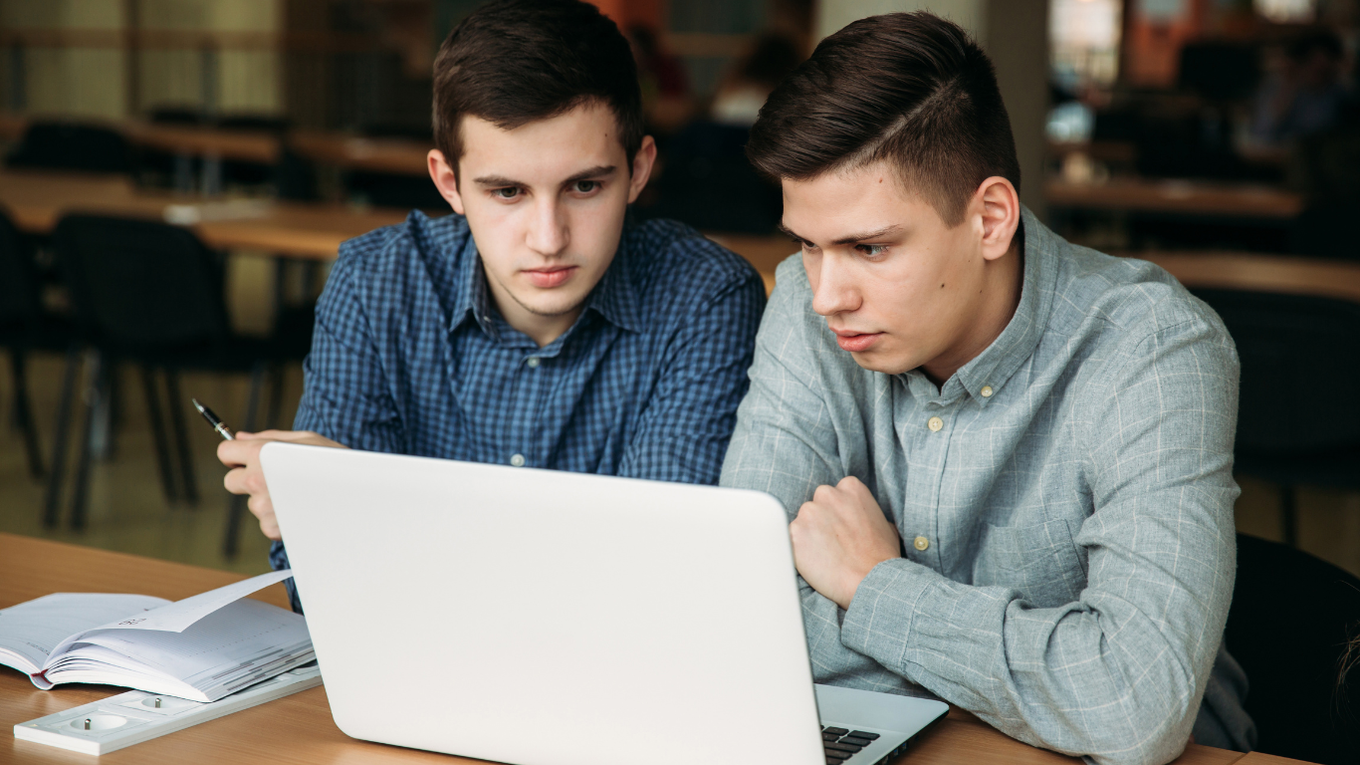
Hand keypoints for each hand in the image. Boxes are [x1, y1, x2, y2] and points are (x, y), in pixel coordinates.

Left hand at [217, 430, 344, 540]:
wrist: (359, 494)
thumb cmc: (335, 462)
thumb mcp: (305, 439)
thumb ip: (268, 437)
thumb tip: (240, 438)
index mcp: (262, 454)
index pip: (225, 453)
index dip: (235, 455)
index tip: (245, 457)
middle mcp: (257, 481)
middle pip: (230, 481)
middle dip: (246, 478)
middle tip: (272, 476)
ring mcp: (264, 507)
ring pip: (251, 502)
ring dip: (267, 498)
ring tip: (297, 492)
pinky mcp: (272, 528)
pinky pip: (264, 521)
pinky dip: (277, 516)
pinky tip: (299, 507)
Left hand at [789, 476, 900, 609]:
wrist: (869, 581)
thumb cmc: (881, 558)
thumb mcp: (885, 525)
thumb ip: (866, 513)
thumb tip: (862, 518)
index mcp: (850, 487)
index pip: (834, 494)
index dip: (836, 514)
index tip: (841, 530)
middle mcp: (827, 494)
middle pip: (815, 505)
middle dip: (820, 522)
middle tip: (832, 544)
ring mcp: (808, 512)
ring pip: (802, 522)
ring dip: (808, 536)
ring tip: (825, 556)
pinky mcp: (794, 531)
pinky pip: (791, 539)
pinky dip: (798, 551)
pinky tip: (814, 562)